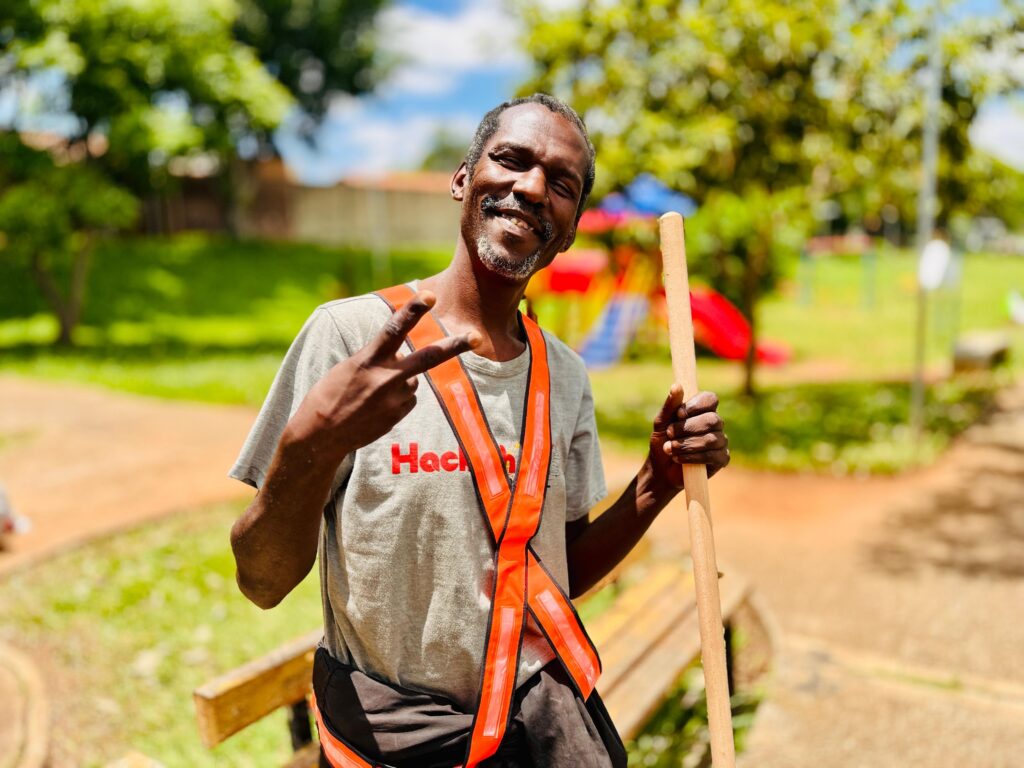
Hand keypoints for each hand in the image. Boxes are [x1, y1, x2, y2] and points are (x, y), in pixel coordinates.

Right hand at [286, 291, 479, 460]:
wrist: (320, 436)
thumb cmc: (329, 394)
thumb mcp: (349, 366)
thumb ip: (379, 357)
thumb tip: (404, 356)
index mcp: (368, 360)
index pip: (394, 329)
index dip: (413, 310)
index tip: (430, 295)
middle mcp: (385, 379)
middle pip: (428, 358)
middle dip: (455, 346)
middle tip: (477, 336)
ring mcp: (394, 400)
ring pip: (413, 380)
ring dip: (400, 380)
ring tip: (372, 393)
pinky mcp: (398, 416)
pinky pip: (408, 399)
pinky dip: (397, 399)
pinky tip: (375, 407)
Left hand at [648, 385, 729, 489]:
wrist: (660, 469)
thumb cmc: (663, 442)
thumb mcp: (661, 423)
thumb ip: (670, 405)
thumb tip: (677, 385)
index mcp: (702, 411)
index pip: (711, 399)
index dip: (696, 406)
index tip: (678, 414)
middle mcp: (715, 424)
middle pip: (712, 420)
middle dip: (687, 428)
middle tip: (670, 434)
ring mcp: (720, 441)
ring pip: (711, 439)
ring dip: (687, 444)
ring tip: (670, 449)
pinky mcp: (721, 459)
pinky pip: (713, 455)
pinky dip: (693, 456)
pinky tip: (679, 458)